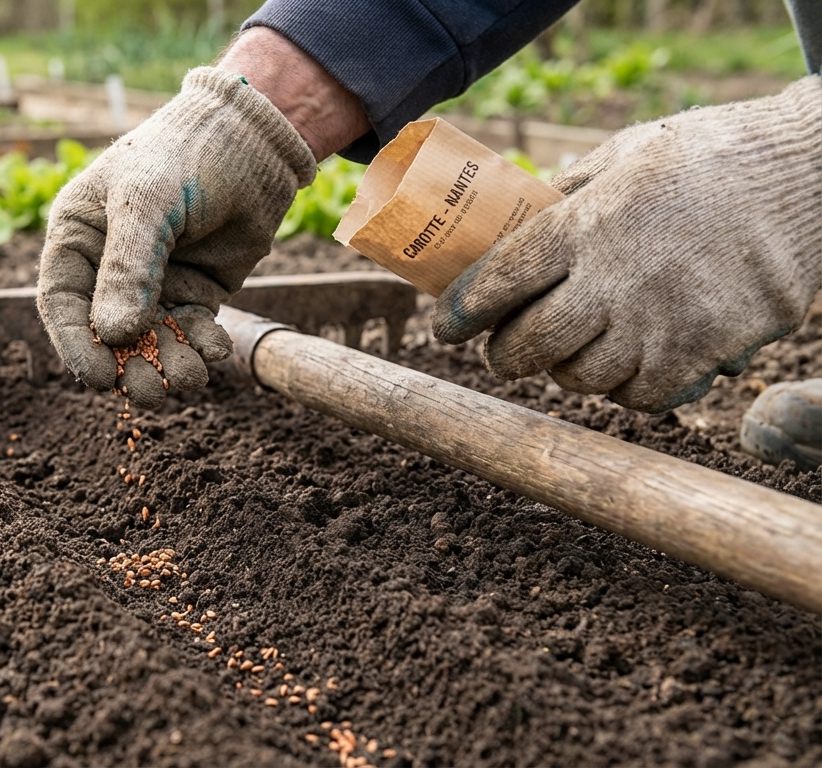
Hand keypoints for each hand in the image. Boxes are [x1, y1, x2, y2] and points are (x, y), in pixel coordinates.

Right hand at [36, 66, 316, 407]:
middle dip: (128, 366)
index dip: (76, 346)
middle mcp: (108, 265)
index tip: (100, 379)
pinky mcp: (194, 290)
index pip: (62, 303)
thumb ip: (127, 268)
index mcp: (78, 237)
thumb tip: (113, 335)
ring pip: (150, 340)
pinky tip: (217, 350)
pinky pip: (190, 331)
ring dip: (167, 364)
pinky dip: (201, 347)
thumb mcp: (147, 203)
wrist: (255, 137)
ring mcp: (153, 281)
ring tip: (189, 377)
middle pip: (106, 334)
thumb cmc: (187, 153)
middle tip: (150, 391)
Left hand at [432, 76, 821, 412]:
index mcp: (589, 222)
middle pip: (534, 344)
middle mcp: (621, 277)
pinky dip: (626, 389)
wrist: (812, 172)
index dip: (462, 312)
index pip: (500, 280)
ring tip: (569, 353)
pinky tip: (626, 364)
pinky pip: (645, 395)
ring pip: (586, 377)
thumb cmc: (708, 157)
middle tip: (502, 352)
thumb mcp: (625, 154)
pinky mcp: (710, 349)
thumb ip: (567, 195)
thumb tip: (506, 227)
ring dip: (566, 371)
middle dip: (507, 355)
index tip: (445, 327)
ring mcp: (667, 320)